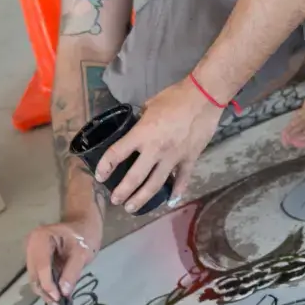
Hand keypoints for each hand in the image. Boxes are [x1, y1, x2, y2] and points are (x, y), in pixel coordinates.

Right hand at [24, 221, 99, 303]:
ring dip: (46, 291)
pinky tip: (57, 295)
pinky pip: (39, 276)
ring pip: (35, 278)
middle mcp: (31, 245)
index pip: (41, 266)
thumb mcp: (82, 253)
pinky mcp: (36, 259)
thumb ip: (72, 272)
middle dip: (46, 290)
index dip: (48, 284)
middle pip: (35, 274)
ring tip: (59, 303)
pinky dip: (48, 286)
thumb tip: (63, 292)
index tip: (58, 299)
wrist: (84, 225)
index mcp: (40, 238)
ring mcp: (32, 252)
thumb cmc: (85, 235)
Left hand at [96, 77, 221, 212]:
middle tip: (115, 200)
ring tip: (132, 208)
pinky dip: (177, 192)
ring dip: (142, 198)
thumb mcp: (151, 104)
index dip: (105, 166)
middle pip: (135, 177)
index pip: (117, 153)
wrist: (204, 97)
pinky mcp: (189, 159)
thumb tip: (139, 125)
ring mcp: (173, 157)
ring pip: (155, 184)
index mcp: (142, 133)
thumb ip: (142, 119)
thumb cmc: (175, 97)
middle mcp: (155, 150)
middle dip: (122, 192)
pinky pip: (182, 179)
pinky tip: (170, 201)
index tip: (100, 176)